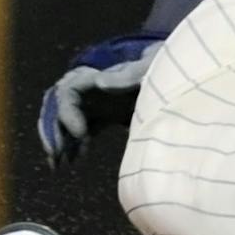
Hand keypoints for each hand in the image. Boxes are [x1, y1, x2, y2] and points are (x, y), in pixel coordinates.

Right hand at [37, 36, 163, 169]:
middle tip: (55, 155)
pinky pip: (82, 130)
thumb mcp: (150, 69)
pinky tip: (73, 160)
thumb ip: (128, 74)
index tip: (79, 133)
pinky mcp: (106, 114)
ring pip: (66, 120)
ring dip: (59, 141)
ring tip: (57, 164)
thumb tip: (99, 82)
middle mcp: (92, 89)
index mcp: (100, 76)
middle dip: (52, 130)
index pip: (68, 91)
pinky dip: (73, 144)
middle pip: (59, 107)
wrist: (181, 79)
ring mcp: (98, 102)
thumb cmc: (167, 70)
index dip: (66, 112)